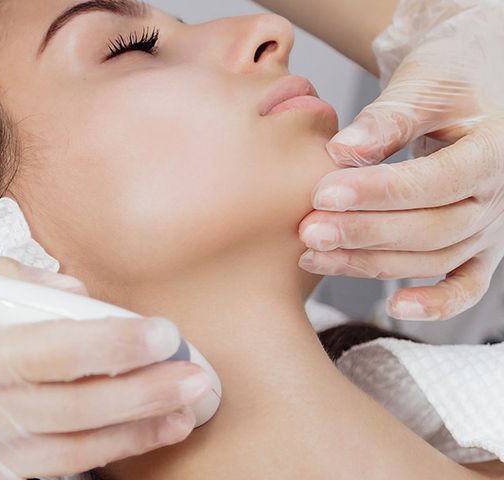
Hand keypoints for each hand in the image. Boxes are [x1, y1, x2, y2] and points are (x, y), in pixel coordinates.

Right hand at [0, 258, 210, 478]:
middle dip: (146, 390)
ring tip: (182, 413)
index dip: (114, 342)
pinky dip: (94, 460)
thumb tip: (67, 287)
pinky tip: (130, 446)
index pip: (51, 346)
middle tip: (196, 376)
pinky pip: (46, 474)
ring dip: (135, 429)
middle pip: (75, 402)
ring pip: (72, 445)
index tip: (160, 332)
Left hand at [299, 1, 503, 320]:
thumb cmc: (448, 77)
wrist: (477, 84)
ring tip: (313, 253)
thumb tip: (343, 151)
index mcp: (492, 149)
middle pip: (433, 228)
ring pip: (434, 257)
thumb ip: (387, 116)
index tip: (325, 192)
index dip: (379, 192)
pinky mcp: (476, 245)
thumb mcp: (423, 80)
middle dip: (365, 232)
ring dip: (372, 262)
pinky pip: (466, 284)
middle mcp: (497, 195)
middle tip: (308, 229)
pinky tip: (395, 307)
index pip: (435, 181)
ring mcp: (489, 225)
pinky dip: (437, 303)